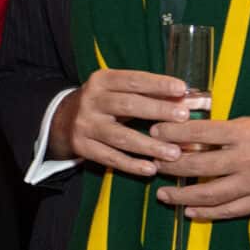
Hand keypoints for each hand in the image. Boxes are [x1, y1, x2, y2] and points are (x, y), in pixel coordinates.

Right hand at [47, 68, 196, 175]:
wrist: (63, 119)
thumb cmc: (103, 102)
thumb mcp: (117, 90)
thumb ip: (148, 93)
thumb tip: (186, 97)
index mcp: (101, 80)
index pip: (132, 80)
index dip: (157, 84)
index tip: (182, 88)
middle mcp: (91, 100)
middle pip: (127, 105)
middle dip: (157, 110)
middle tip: (184, 117)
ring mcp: (85, 125)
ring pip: (120, 136)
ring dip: (149, 145)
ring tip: (174, 152)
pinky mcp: (82, 147)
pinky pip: (110, 158)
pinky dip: (131, 164)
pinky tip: (151, 169)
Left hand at [150, 115, 249, 219]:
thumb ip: (224, 130)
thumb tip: (188, 134)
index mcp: (245, 132)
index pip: (200, 132)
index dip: (173, 132)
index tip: (154, 132)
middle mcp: (248, 158)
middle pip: (198, 164)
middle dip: (169, 164)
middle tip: (152, 163)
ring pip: (209, 193)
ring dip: (181, 194)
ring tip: (162, 193)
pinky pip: (229, 211)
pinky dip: (206, 212)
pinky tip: (189, 210)